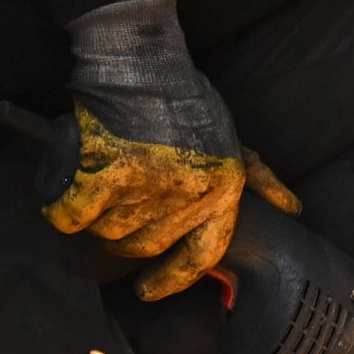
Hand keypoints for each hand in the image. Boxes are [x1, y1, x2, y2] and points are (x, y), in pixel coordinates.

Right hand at [43, 0, 299, 300]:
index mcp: (222, 193)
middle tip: (114, 215)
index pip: (200, 257)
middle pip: (145, 247)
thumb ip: (261, 180)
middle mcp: (188, 198)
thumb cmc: (188, 101)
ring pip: (110, 233)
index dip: (171, 280)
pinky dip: (63, 211)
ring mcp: (147, 189)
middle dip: (125, 238)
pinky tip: (61, 201)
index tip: (147, 291)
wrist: (143, 63)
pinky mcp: (107, 174)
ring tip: (93, 195)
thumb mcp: (236, 141)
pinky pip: (75, 215)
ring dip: (97, 222)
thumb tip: (292, 210)